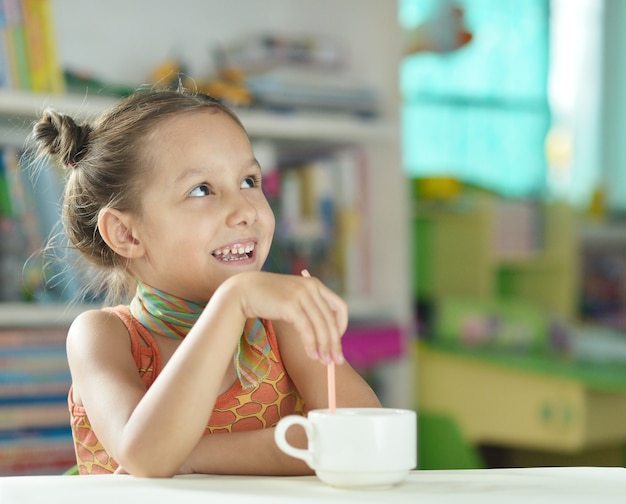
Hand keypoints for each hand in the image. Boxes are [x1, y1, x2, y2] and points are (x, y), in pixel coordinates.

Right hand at [220, 271, 347, 363]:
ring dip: (324, 347)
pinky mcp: (291, 305)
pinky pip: (307, 330)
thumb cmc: (268, 298)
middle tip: (337, 360)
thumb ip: (309, 307)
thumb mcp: (293, 298)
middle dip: (335, 343)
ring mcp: (301, 295)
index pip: (339, 306)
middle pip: (331, 320)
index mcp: (315, 284)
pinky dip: (311, 345)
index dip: (342, 326)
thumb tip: (325, 332)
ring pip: (321, 327)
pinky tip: (312, 355)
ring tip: (324, 362)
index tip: (338, 341)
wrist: (243, 291)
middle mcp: (311, 287)